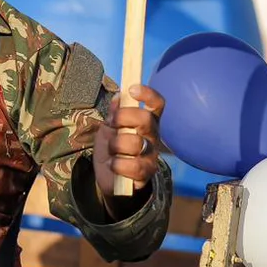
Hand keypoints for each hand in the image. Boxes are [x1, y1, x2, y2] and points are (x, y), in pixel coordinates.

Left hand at [94, 84, 165, 204]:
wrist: (109, 176)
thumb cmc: (112, 148)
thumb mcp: (109, 127)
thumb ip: (115, 112)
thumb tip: (119, 96)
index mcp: (146, 122)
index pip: (157, 104)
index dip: (148, 94)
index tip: (132, 89)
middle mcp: (152, 137)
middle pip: (146, 119)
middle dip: (123, 117)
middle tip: (112, 124)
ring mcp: (151, 155)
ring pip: (135, 143)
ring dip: (116, 145)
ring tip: (111, 151)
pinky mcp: (145, 174)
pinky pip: (132, 166)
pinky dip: (117, 164)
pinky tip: (113, 165)